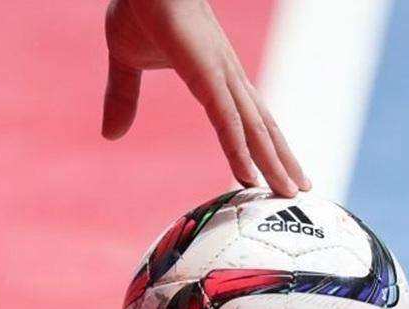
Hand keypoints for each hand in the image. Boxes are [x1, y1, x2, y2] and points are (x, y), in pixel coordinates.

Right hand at [102, 0, 308, 196]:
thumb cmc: (139, 7)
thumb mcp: (126, 63)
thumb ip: (123, 98)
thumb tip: (111, 136)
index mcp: (212, 75)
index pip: (243, 117)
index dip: (259, 144)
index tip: (271, 170)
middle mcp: (226, 77)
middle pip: (260, 126)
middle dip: (280, 158)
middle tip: (297, 189)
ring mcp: (220, 75)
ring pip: (253, 129)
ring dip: (273, 162)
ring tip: (291, 191)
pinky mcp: (207, 73)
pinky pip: (226, 120)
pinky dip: (238, 149)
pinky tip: (248, 175)